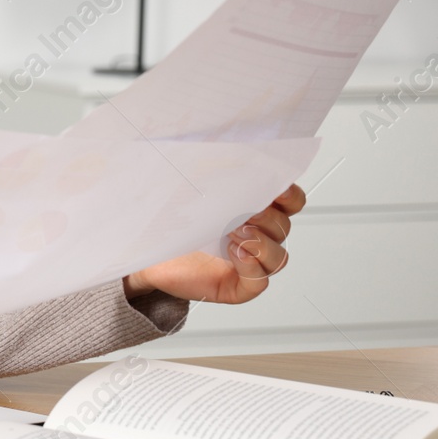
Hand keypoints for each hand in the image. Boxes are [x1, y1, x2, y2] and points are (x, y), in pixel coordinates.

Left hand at [122, 184, 305, 304]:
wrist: (146, 253)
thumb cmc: (170, 221)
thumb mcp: (192, 189)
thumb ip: (214, 173)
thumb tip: (231, 152)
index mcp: (254, 210)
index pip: (291, 203)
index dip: (290, 196)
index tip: (278, 189)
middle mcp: (257, 237)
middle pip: (284, 227)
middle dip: (268, 217)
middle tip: (244, 212)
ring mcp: (250, 263)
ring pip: (279, 257)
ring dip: (261, 243)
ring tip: (234, 232)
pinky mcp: (238, 286)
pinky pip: (260, 281)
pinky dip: (251, 265)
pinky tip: (233, 252)